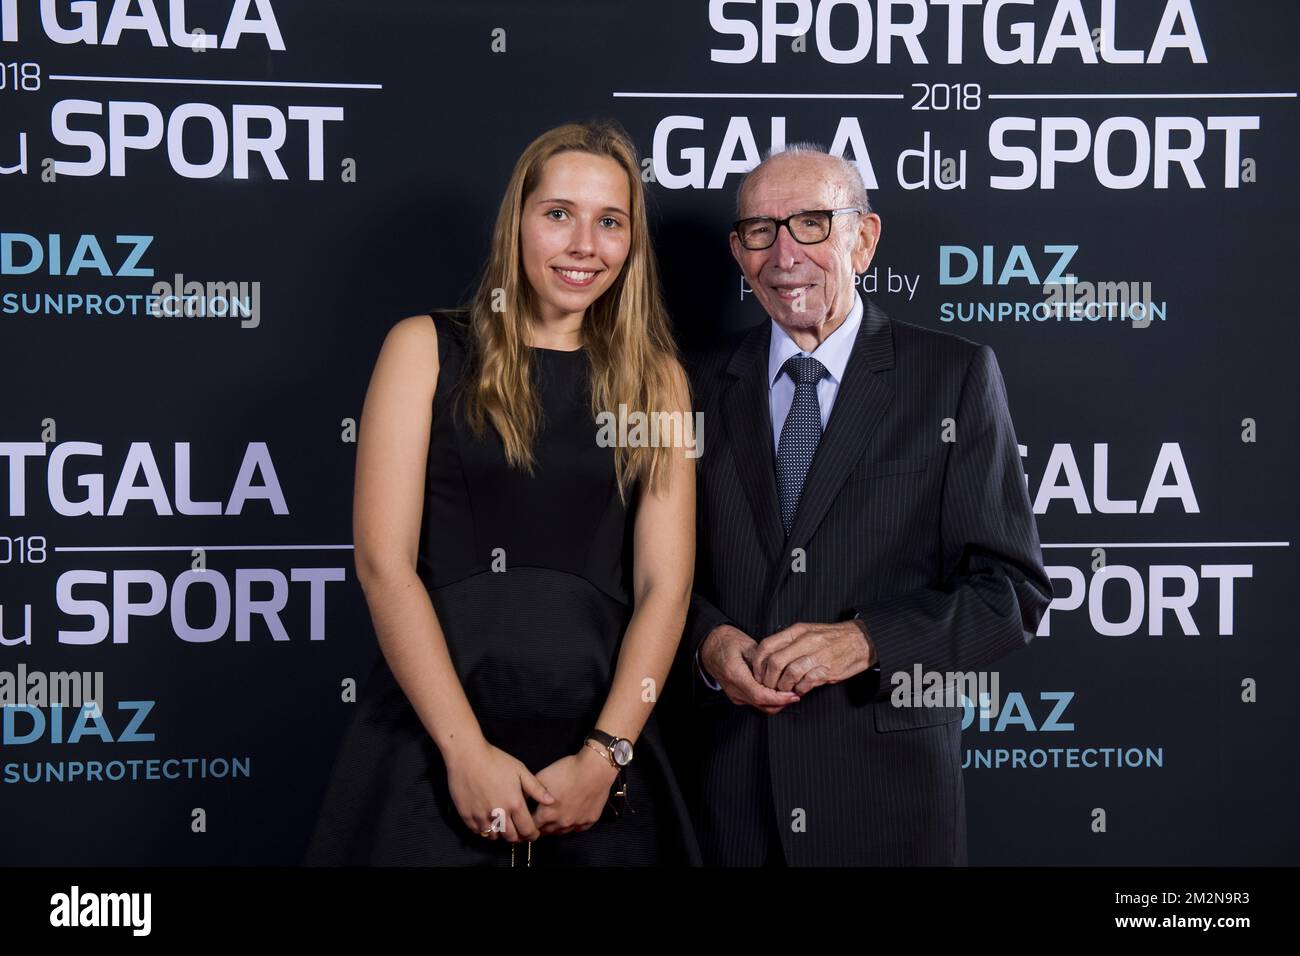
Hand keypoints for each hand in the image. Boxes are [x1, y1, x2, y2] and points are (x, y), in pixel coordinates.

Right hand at [443, 737, 554, 842]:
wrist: (467, 756)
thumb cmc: (495, 760)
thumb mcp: (520, 770)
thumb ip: (536, 788)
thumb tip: (551, 801)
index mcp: (514, 804)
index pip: (527, 830)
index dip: (533, 835)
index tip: (534, 833)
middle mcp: (498, 814)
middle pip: (511, 837)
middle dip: (518, 837)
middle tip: (519, 831)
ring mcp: (481, 816)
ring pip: (494, 837)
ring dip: (501, 833)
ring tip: (504, 824)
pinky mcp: (467, 816)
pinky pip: (478, 831)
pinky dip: (485, 829)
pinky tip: (488, 820)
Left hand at [531, 746, 620, 835]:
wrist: (594, 768)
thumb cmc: (568, 770)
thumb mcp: (542, 777)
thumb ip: (529, 792)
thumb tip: (522, 800)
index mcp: (546, 814)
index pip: (531, 825)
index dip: (527, 821)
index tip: (526, 817)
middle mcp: (561, 823)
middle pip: (545, 831)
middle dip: (540, 825)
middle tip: (539, 818)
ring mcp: (577, 823)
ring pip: (562, 831)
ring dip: (556, 826)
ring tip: (554, 817)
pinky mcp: (590, 820)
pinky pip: (579, 828)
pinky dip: (574, 824)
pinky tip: (572, 815)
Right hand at [700, 624, 800, 714]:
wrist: (709, 646)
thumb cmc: (726, 641)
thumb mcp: (748, 644)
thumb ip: (763, 660)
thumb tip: (782, 672)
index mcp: (735, 674)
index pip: (761, 695)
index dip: (780, 698)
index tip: (793, 694)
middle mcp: (734, 689)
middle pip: (763, 705)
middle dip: (782, 702)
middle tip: (797, 692)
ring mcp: (735, 695)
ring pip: (761, 707)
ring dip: (777, 702)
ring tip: (790, 691)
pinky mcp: (737, 696)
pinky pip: (756, 703)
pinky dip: (769, 699)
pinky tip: (778, 690)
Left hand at [750, 621, 875, 694]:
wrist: (861, 640)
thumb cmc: (832, 638)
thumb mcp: (808, 631)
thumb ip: (789, 641)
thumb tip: (768, 656)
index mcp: (798, 631)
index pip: (767, 645)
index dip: (758, 663)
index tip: (758, 674)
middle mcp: (806, 641)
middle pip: (775, 662)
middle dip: (768, 679)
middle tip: (769, 687)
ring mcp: (817, 656)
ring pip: (790, 674)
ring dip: (784, 686)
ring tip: (786, 690)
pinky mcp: (828, 670)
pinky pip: (807, 682)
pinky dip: (800, 689)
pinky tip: (800, 690)